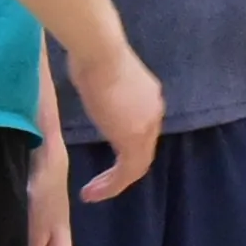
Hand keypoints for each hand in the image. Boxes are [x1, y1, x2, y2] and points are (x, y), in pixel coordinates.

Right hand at [65, 42, 165, 198]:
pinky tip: (92, 191)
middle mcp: (153, 114)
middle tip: (98, 186)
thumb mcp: (102, 77)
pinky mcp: (133, 138)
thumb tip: (96, 91)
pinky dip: (111, 185)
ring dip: (114, 183)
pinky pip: (127, 172)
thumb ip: (106, 93)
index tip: (104, 160)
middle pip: (141, 152)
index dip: (124, 151)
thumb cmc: (93, 55)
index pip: (141, 133)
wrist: (99, 51)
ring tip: (92, 193)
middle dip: (120, 173)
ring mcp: (147, 126)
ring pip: (136, 166)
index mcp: (148, 98)